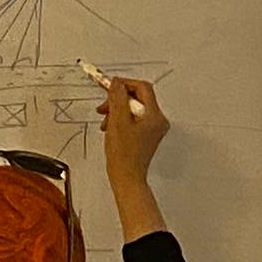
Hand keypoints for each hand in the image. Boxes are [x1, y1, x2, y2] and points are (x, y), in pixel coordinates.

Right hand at [100, 76, 167, 231]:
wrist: (126, 177)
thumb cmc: (124, 156)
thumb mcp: (118, 121)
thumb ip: (118, 99)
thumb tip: (117, 83)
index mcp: (155, 116)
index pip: (143, 88)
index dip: (125, 84)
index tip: (110, 86)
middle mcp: (157, 121)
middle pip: (137, 98)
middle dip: (118, 100)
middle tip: (104, 107)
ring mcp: (152, 128)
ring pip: (133, 108)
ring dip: (117, 110)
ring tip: (106, 121)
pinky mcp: (146, 134)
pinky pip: (133, 119)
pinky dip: (120, 119)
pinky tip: (110, 127)